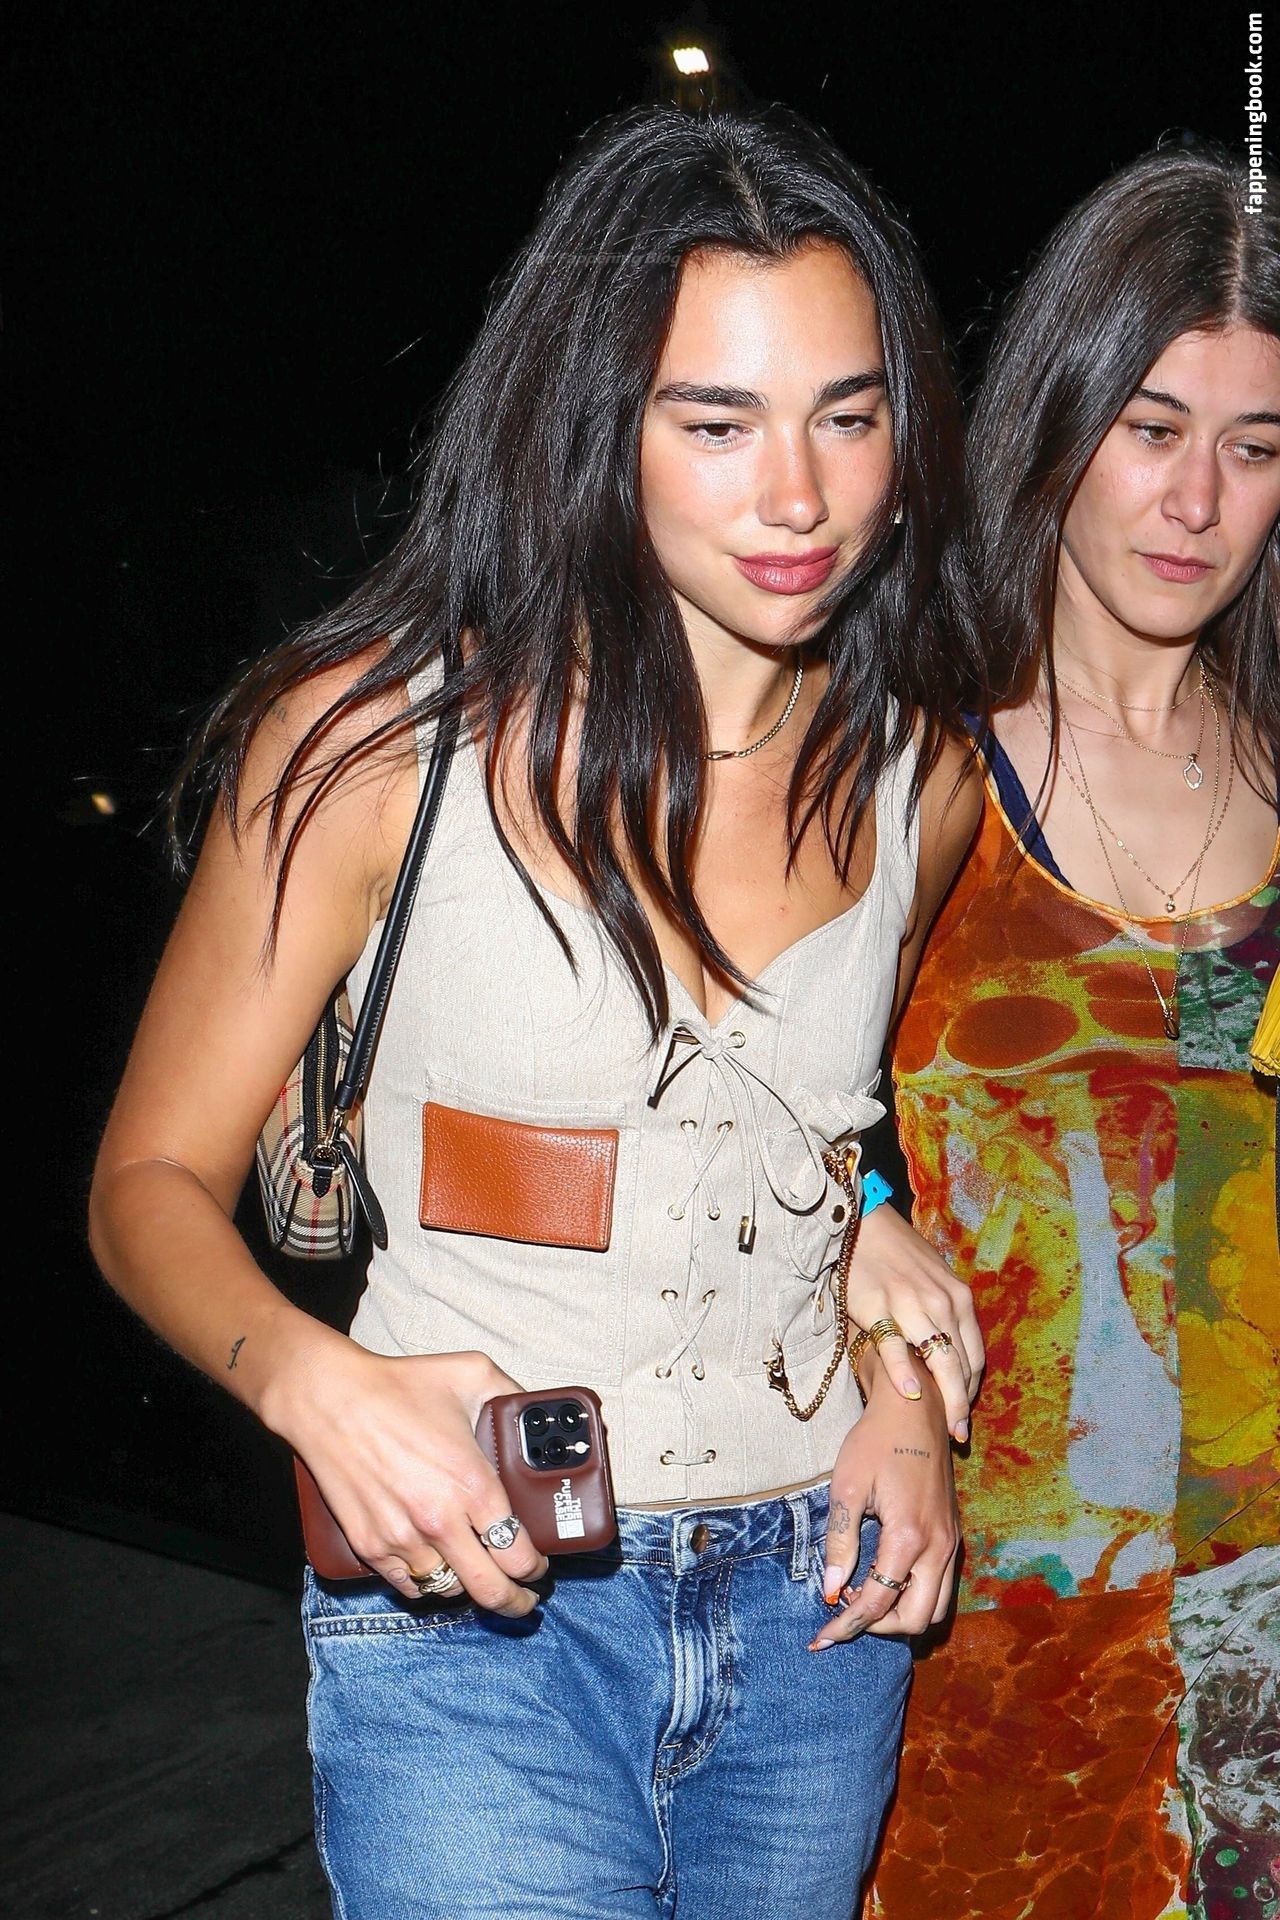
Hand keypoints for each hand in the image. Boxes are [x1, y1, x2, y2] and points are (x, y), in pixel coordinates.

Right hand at [273, 1336, 549, 1614]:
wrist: (329, 1399)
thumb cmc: (398, 1386)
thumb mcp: (471, 1374)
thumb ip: (510, 1392)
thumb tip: (532, 1408)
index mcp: (473, 1486)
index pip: (520, 1554)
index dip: (537, 1567)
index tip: (539, 1565)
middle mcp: (441, 1522)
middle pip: (490, 1591)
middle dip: (515, 1603)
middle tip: (524, 1600)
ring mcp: (403, 1539)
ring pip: (449, 1590)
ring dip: (468, 1587)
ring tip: (477, 1575)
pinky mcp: (370, 1546)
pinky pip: (409, 1586)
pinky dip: (427, 1584)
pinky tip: (437, 1571)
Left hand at [811, 1356, 957, 1647]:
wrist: (916, 1410)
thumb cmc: (876, 1442)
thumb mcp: (846, 1487)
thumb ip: (839, 1541)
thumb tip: (829, 1589)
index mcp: (910, 1536)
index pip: (879, 1602)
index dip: (847, 1624)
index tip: (821, 1636)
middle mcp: (938, 1547)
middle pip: (917, 1620)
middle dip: (878, 1627)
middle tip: (843, 1611)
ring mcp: (950, 1542)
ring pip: (936, 1608)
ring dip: (900, 1614)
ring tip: (863, 1594)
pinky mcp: (952, 1536)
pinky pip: (941, 1586)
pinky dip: (914, 1595)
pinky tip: (883, 1577)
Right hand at [845, 1203, 983, 1439]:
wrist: (863, 1225)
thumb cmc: (899, 1256)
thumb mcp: (935, 1279)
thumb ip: (946, 1312)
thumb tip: (951, 1349)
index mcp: (958, 1298)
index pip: (974, 1355)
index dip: (971, 1388)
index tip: (963, 1411)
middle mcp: (942, 1302)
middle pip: (960, 1364)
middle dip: (961, 1403)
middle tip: (958, 1433)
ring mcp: (912, 1304)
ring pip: (938, 1360)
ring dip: (944, 1398)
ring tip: (943, 1426)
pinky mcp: (880, 1307)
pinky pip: (896, 1346)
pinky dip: (905, 1372)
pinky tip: (910, 1393)